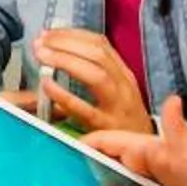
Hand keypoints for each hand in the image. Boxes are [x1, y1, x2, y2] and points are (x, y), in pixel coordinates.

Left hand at [32, 30, 150, 133]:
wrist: (146, 151)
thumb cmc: (124, 121)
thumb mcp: (117, 92)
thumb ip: (95, 72)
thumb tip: (60, 50)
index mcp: (123, 74)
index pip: (100, 44)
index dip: (72, 34)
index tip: (49, 33)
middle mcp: (123, 87)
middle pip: (98, 55)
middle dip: (66, 43)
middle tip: (40, 42)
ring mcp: (117, 107)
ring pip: (96, 76)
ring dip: (66, 61)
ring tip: (42, 56)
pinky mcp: (106, 128)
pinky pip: (84, 110)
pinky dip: (63, 95)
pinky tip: (47, 86)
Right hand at [82, 97, 186, 185]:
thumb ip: (175, 128)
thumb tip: (174, 99)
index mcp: (138, 146)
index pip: (102, 140)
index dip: (81, 144)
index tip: (58, 153)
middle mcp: (134, 159)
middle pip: (98, 161)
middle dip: (78, 168)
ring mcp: (136, 177)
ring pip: (105, 179)